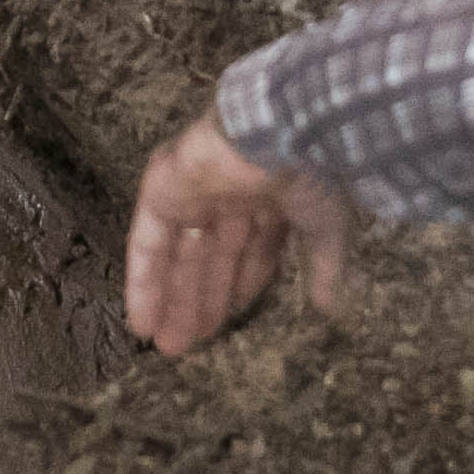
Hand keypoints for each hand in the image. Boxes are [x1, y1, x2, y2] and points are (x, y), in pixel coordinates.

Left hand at [123, 111, 357, 357]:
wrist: (287, 126)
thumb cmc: (314, 172)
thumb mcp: (325, 226)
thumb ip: (323, 266)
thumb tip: (332, 308)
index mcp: (268, 196)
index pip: (249, 251)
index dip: (239, 287)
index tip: (232, 321)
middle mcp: (228, 192)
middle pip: (209, 258)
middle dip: (201, 302)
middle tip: (189, 346)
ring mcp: (193, 188)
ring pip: (179, 254)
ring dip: (172, 300)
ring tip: (167, 346)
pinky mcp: (163, 186)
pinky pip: (148, 241)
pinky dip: (143, 281)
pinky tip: (141, 321)